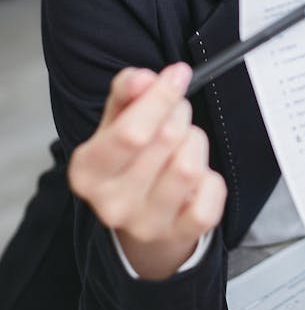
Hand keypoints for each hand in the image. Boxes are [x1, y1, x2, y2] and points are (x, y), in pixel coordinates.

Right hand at [68, 63, 226, 278]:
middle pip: (166, 141)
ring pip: (190, 167)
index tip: (178, 74)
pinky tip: (198, 177)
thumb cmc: (130, 159)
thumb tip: (143, 78)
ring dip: (195, 143)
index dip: (160, 98)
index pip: (130, 132)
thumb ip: (127, 91)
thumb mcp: (117, 119)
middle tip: (177, 114)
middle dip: (179, 115)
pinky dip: (212, 178)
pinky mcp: (180, 235)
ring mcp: (145, 224)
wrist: (142, 216)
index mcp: (87, 171)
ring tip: (185, 145)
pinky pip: (211, 195)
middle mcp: (110, 204)